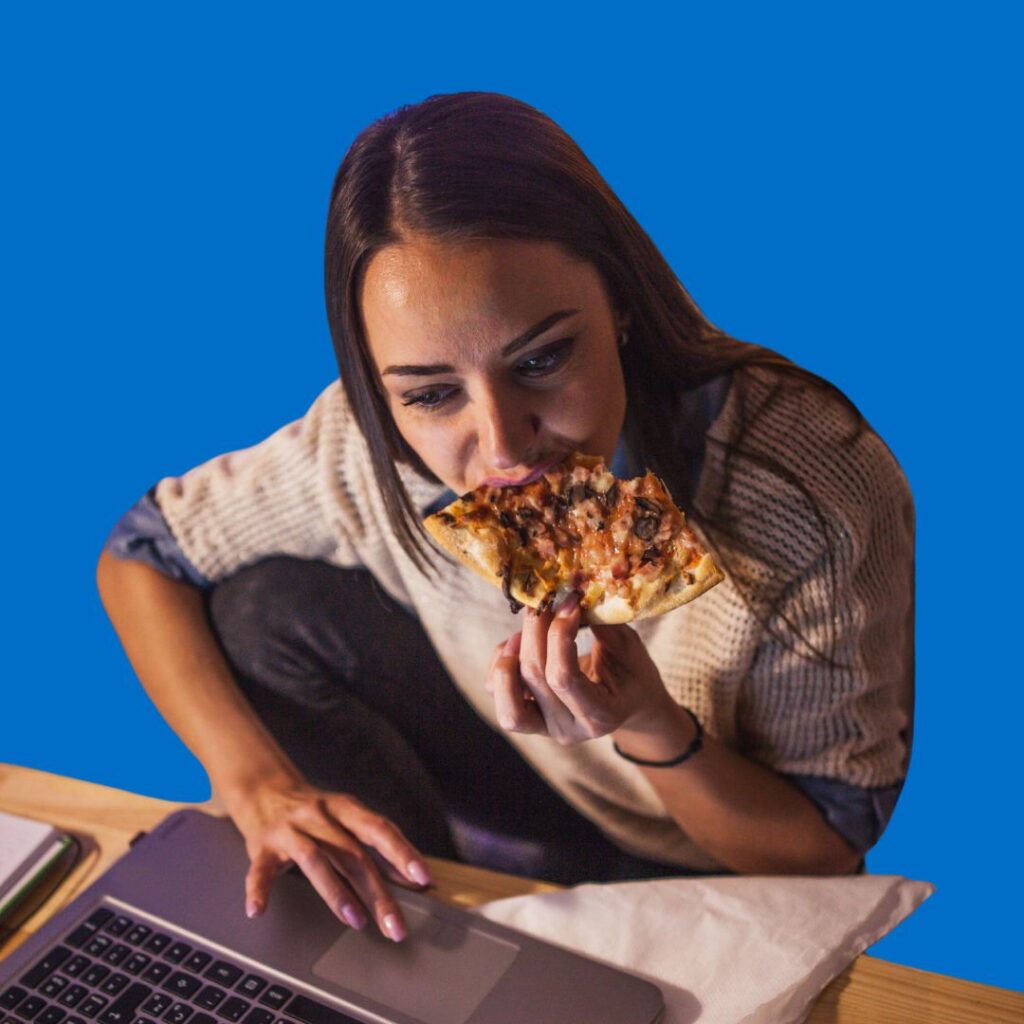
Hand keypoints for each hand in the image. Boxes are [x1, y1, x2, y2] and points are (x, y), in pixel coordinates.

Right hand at [222, 777, 431, 942]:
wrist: (264, 789)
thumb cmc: (315, 812)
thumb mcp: (347, 819)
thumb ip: (376, 848)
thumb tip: (414, 879)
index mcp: (344, 807)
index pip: (379, 829)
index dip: (402, 853)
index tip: (423, 879)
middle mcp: (318, 815)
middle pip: (352, 853)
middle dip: (376, 891)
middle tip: (394, 926)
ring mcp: (289, 830)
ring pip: (314, 860)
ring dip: (336, 892)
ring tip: (356, 920)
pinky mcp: (262, 847)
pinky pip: (259, 870)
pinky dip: (258, 890)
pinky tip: (258, 910)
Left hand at [485, 592, 672, 744]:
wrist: (629, 703)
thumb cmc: (632, 673)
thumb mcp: (629, 648)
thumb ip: (603, 625)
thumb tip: (573, 591)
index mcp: (600, 716)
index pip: (564, 678)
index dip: (559, 635)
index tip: (570, 602)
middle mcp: (568, 728)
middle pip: (534, 678)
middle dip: (536, 631)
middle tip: (546, 601)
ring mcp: (544, 727)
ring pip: (507, 697)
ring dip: (509, 655)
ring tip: (524, 631)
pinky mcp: (527, 718)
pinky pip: (497, 692)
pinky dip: (499, 663)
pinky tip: (517, 643)